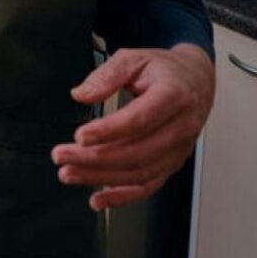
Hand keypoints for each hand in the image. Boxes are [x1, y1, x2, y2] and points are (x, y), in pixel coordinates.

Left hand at [50, 44, 214, 210]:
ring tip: (68, 174)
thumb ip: (106, 75)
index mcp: (173, 96)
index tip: (79, 136)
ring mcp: (179, 149)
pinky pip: (149, 185)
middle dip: (95, 158)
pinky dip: (123, 196)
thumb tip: (80, 94)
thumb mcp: (133, 58)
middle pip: (137, 152)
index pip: (140, 120)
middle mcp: (181, 127)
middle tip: (62, 156)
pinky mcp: (173, 162)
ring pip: (140, 172)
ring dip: (102, 178)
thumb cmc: (163, 69)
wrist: (195, 81)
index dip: (109, 131)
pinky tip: (97, 199)